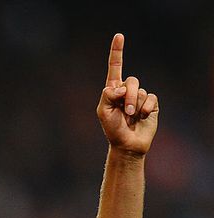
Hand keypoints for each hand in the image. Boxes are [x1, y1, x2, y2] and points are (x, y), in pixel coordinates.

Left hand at [97, 33, 158, 154]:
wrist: (127, 144)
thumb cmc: (112, 129)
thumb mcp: (103, 112)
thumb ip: (108, 95)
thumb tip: (120, 87)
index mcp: (113, 90)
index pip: (115, 67)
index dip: (117, 52)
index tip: (119, 36)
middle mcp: (127, 90)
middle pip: (131, 81)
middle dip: (129, 96)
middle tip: (126, 111)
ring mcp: (140, 96)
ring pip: (141, 90)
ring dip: (136, 104)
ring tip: (132, 116)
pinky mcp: (151, 103)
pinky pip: (151, 97)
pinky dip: (146, 108)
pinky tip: (143, 116)